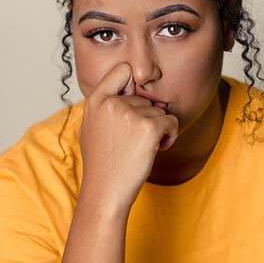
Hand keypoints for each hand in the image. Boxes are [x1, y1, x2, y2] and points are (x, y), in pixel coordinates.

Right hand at [78, 62, 178, 210]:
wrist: (105, 192)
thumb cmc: (101, 163)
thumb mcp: (91, 127)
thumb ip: (105, 105)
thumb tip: (127, 89)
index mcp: (96, 101)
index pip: (123, 70)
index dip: (133, 84)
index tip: (134, 100)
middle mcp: (113, 103)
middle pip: (145, 98)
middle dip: (146, 118)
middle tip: (134, 141)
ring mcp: (131, 114)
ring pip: (159, 111)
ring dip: (158, 129)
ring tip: (141, 148)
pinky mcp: (149, 127)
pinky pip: (172, 122)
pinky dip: (170, 136)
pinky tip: (157, 149)